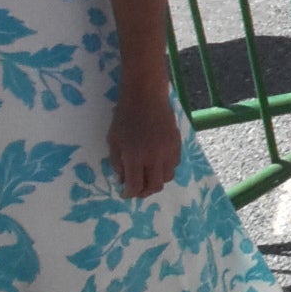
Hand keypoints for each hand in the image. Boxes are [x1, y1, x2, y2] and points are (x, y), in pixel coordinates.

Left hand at [108, 83, 180, 197]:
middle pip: (154, 186)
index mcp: (134, 157)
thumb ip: (117, 163)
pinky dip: (166, 169)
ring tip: (148, 177)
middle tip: (137, 190)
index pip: (135, 186)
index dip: (129, 193)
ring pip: (167, 177)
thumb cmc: (124, 118)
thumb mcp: (113, 142)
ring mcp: (168, 150)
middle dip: (144, 192)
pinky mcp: (177, 143)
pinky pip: (175, 164)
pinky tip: (157, 163)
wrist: (146, 98)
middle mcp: (154, 157)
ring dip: (156, 181)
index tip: (125, 193)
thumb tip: (123, 180)